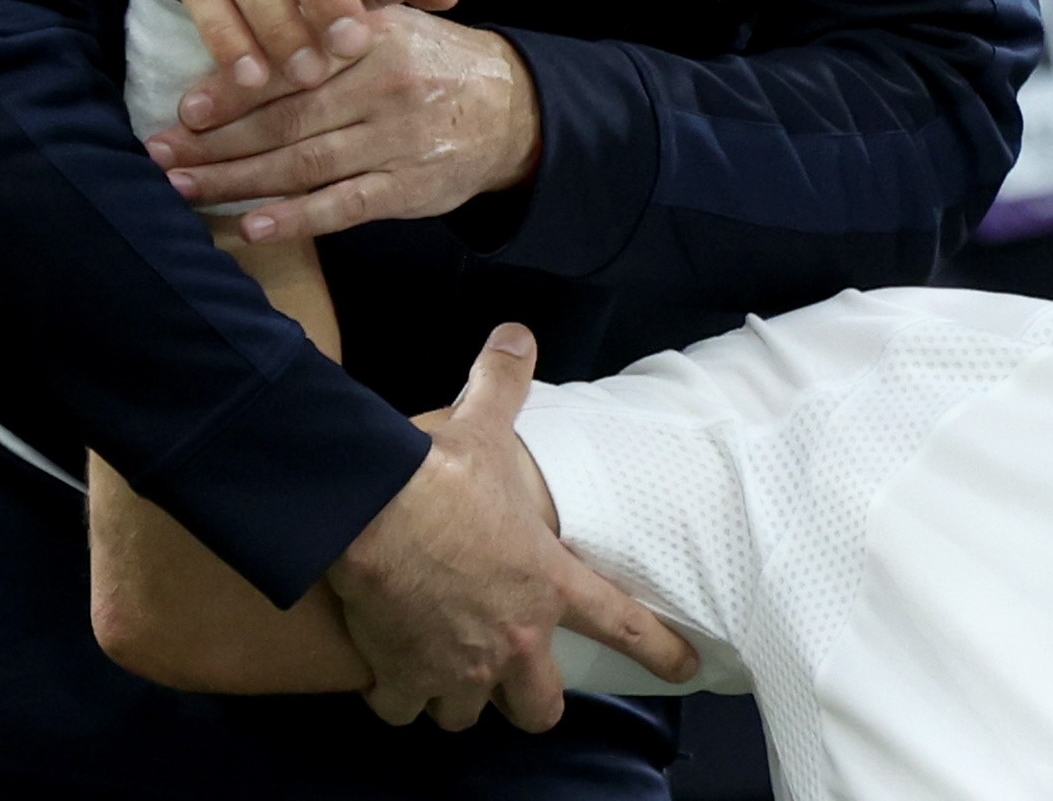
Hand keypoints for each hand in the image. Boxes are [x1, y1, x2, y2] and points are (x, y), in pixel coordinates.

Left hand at [144, 5, 540, 241]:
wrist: (516, 109)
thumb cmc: (433, 64)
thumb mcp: (391, 25)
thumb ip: (326, 29)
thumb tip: (238, 46)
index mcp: (373, 40)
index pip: (289, 66)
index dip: (231, 90)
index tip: (182, 110)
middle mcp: (386, 88)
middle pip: (285, 119)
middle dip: (215, 141)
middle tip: (158, 154)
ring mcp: (400, 141)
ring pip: (305, 164)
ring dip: (238, 181)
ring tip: (184, 188)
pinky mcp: (412, 187)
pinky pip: (344, 205)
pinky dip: (296, 218)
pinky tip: (251, 225)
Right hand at [329, 324, 698, 730]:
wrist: (369, 512)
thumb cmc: (439, 476)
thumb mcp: (483, 427)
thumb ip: (505, 385)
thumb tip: (516, 336)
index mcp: (548, 584)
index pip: (622, 625)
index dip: (658, 651)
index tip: (684, 670)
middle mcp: (512, 640)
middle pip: (538, 708)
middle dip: (531, 703)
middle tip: (520, 685)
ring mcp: (457, 668)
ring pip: (467, 716)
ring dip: (459, 701)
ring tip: (448, 677)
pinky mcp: (403, 679)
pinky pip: (404, 710)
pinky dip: (397, 699)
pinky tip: (391, 679)